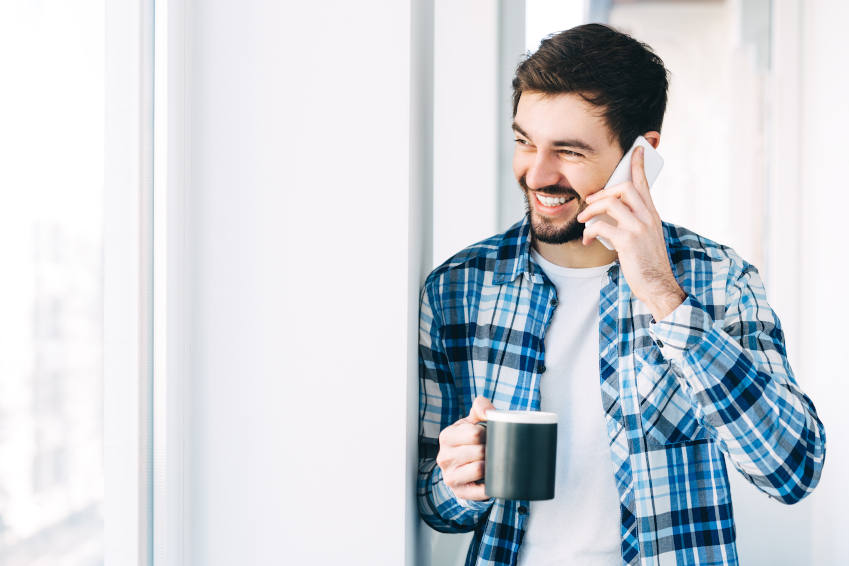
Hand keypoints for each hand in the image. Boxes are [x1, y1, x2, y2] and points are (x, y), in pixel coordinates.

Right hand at [436, 396, 494, 500]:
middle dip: (491, 450)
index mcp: (446, 437)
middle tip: (492, 450)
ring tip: (491, 462)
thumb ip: (481, 408)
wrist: (462, 466)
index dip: (488, 434)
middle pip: (479, 451)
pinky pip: (482, 490)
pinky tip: (493, 479)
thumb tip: (488, 411)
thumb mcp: (472, 422)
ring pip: (479, 469)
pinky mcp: (460, 492)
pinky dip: (491, 485)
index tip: (488, 436)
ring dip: (491, 465)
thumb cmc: (470, 440)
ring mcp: (450, 476)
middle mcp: (444, 457)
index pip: (475, 433)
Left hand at [577, 146, 684, 320]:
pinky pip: (602, 226)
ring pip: (611, 203)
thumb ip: (634, 223)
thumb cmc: (647, 264)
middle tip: (590, 203)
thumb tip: (610, 216)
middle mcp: (648, 217)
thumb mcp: (646, 238)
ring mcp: (639, 228)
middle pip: (625, 187)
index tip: (637, 149)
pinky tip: (588, 239)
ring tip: (584, 220)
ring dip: (591, 210)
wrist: (658, 285)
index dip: (638, 164)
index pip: (645, 183)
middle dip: (603, 191)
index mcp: (652, 215)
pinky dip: (590, 231)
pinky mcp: (628, 241)